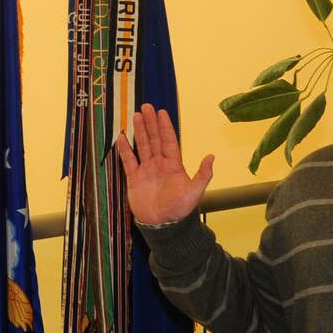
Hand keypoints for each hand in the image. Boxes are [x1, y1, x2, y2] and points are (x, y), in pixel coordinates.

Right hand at [114, 104, 214, 225]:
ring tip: (135, 116)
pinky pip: (128, 161)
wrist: (163, 225)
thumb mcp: (195, 191)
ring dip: (139, 132)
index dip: (165, 127)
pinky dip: (124, 150)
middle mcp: (159, 164)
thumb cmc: (180, 209)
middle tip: (146, 107)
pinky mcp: (134, 179)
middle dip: (151, 123)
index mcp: (174, 165)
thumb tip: (211, 156)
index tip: (162, 112)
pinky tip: (121, 137)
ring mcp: (146, 170)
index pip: (169, 141)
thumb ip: (203, 174)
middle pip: (155, 139)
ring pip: (142, 146)